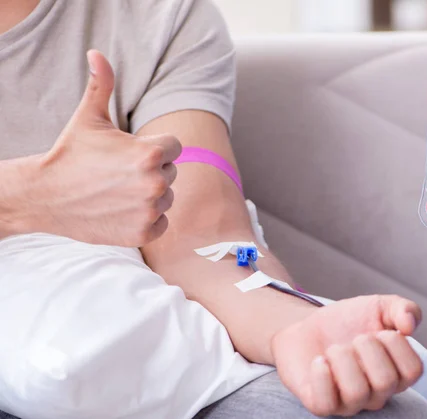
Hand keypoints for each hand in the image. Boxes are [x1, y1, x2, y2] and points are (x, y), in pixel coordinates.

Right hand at [34, 50, 180, 246]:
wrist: (45, 196)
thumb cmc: (70, 154)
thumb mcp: (89, 117)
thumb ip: (102, 85)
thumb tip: (97, 54)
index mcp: (151, 153)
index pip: (174, 147)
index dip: (154, 148)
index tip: (130, 153)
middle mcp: (156, 182)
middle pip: (170, 172)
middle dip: (151, 171)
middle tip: (119, 174)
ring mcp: (150, 210)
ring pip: (166, 198)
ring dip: (150, 196)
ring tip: (118, 191)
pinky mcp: (142, 233)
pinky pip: (161, 223)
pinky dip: (146, 219)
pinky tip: (121, 210)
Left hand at [271, 295, 422, 416]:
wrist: (307, 325)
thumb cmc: (347, 322)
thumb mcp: (379, 306)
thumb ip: (403, 309)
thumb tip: (410, 325)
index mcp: (397, 374)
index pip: (413, 370)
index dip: (396, 343)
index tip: (379, 331)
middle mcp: (377, 394)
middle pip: (386, 381)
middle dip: (366, 347)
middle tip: (354, 338)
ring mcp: (350, 404)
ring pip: (356, 392)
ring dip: (341, 357)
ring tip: (334, 349)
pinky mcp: (322, 406)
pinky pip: (326, 403)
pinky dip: (321, 374)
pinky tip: (319, 360)